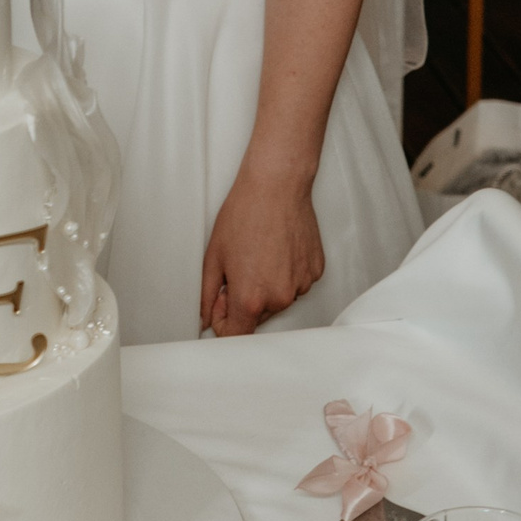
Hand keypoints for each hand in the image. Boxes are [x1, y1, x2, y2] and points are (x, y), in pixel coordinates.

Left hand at [199, 172, 323, 335]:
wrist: (276, 186)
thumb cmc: (244, 214)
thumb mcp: (214, 257)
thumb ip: (206, 295)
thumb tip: (205, 317)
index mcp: (250, 298)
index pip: (236, 334)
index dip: (223, 320)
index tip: (220, 302)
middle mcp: (279, 298)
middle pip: (257, 317)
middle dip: (244, 299)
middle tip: (238, 266)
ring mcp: (301, 285)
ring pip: (278, 299)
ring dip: (266, 286)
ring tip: (259, 252)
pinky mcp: (315, 272)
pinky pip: (296, 283)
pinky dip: (286, 274)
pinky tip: (277, 249)